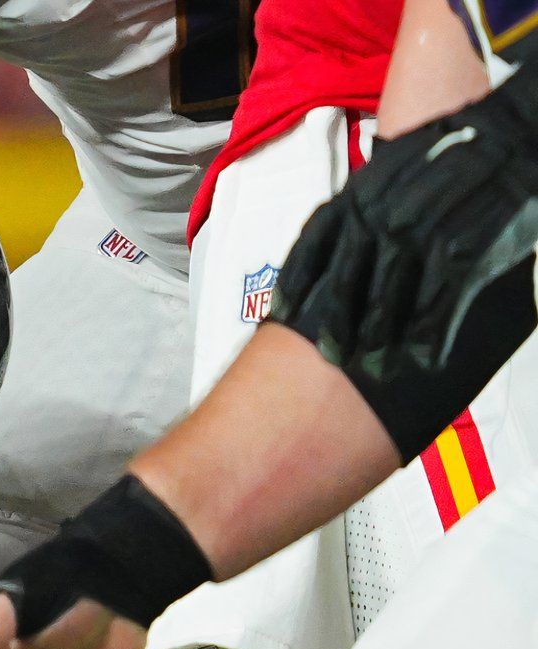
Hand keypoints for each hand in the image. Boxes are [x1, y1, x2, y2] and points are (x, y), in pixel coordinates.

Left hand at [278, 85, 537, 379]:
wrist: (511, 133)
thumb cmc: (451, 152)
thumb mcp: (393, 169)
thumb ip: (364, 204)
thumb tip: (342, 246)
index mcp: (361, 193)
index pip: (314, 244)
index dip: (297, 284)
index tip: (283, 315)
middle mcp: (383, 215)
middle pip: (347, 282)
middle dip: (337, 325)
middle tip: (332, 356)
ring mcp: (422, 232)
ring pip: (389, 298)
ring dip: (381, 338)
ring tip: (376, 368)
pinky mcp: (462, 245)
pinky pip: (438, 299)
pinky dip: (429, 333)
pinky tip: (424, 357)